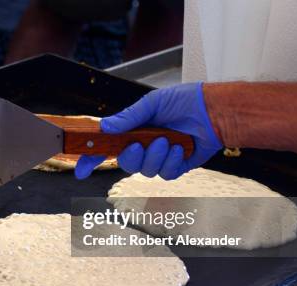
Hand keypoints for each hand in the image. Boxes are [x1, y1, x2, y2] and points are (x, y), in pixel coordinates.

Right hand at [75, 82, 221, 179]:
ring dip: (155, 156)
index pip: (106, 148)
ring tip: (168, 139)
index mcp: (133, 131)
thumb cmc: (186, 101)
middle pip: (125, 164)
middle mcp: (144, 147)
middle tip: (139, 145)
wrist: (214, 110)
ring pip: (146, 171)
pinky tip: (180, 147)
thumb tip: (105, 127)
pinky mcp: (176, 167)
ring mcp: (159, 158)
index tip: (81, 170)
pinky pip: (165, 173)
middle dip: (131, 157)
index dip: (91, 159)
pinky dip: (171, 160)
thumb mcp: (152, 103)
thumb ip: (128, 117)